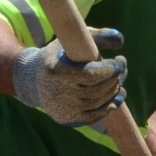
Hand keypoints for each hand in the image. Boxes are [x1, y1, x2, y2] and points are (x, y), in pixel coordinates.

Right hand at [10, 28, 124, 125]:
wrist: (33, 80)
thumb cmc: (58, 55)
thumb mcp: (73, 40)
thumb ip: (97, 36)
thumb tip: (120, 40)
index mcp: (57, 71)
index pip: (92, 74)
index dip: (111, 69)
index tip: (121, 61)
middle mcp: (57, 92)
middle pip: (97, 89)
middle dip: (116, 79)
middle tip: (122, 70)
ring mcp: (62, 108)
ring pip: (98, 103)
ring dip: (114, 91)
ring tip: (119, 80)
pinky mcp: (66, 119)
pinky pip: (94, 116)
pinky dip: (108, 106)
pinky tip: (117, 96)